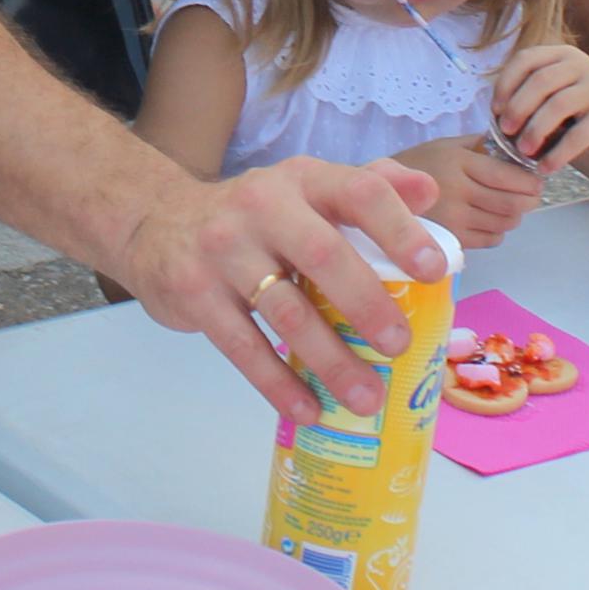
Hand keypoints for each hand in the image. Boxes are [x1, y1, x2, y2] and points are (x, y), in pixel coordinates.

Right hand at [113, 154, 446, 425]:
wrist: (154, 222)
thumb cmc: (254, 215)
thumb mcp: (305, 189)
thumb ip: (368, 186)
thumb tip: (429, 191)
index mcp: (302, 179)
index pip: (358, 191)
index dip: (400, 229)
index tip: (434, 270)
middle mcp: (262, 206)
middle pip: (322, 253)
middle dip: (366, 303)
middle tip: (399, 346)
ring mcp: (223, 251)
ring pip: (285, 312)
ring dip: (329, 361)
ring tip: (365, 398)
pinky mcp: (194, 294)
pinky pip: (242, 347)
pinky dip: (277, 384)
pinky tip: (306, 410)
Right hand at [401, 134, 545, 248]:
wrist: (382, 193)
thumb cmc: (418, 164)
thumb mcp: (447, 145)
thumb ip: (480, 144)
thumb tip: (516, 142)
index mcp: (459, 163)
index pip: (507, 176)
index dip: (529, 182)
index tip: (537, 181)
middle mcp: (458, 191)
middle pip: (511, 203)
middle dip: (529, 200)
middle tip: (531, 196)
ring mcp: (454, 218)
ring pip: (505, 223)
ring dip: (515, 216)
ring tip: (509, 206)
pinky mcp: (451, 239)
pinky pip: (491, 239)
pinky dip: (499, 231)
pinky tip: (490, 220)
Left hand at [496, 42, 588, 173]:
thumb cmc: (574, 111)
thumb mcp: (552, 94)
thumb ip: (527, 95)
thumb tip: (496, 115)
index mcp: (561, 54)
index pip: (526, 59)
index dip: (506, 83)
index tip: (495, 109)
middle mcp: (581, 64)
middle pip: (540, 81)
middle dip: (518, 108)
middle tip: (506, 131)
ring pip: (558, 105)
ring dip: (535, 130)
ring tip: (523, 150)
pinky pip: (578, 135)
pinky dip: (557, 154)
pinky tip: (545, 167)